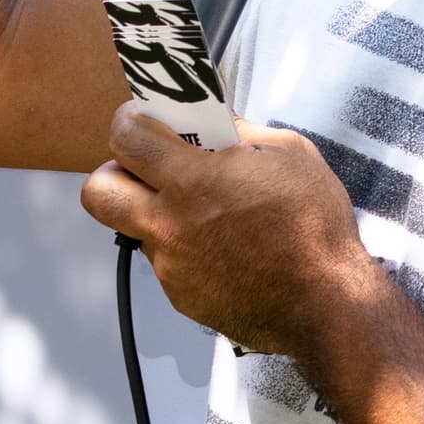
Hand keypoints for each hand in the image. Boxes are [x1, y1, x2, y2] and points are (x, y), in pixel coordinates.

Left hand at [80, 103, 378, 358]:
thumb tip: (213, 118)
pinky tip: (221, 247)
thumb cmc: (314, 228)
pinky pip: (163, 261)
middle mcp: (169, 224)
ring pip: (131, 227)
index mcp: (192, 180)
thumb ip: (239, 132)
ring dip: (151, 211)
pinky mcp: (181, 296)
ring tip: (195, 210)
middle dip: (117, 171)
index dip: (131, 120)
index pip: (125, 136)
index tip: (146, 118)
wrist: (326, 304)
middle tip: (150, 167)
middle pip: (97, 190)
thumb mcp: (288, 154)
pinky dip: (182, 248)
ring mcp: (171, 265)